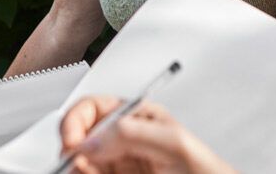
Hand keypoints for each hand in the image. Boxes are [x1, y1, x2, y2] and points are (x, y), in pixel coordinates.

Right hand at [58, 96, 234, 173]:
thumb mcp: (175, 144)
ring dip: (74, 166)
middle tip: (72, 161)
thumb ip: (134, 133)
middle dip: (70, 146)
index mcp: (135, 116)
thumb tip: (95, 138)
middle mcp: (121, 138)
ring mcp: (115, 163)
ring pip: (78, 160)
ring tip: (85, 171)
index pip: (93, 107)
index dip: (77, 120)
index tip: (73, 140)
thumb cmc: (205, 170)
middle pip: (79, 134)